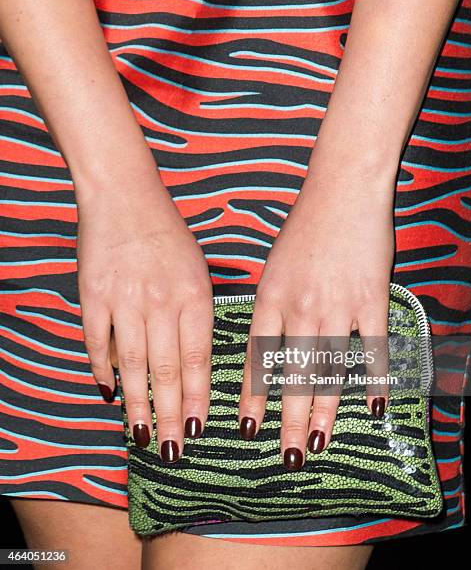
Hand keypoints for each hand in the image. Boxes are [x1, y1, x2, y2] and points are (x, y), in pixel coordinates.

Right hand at [77, 171, 212, 461]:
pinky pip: (97, 341)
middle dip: (169, 414)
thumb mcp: (198, 271)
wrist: (125, 197)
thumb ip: (197, 316)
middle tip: (171, 451)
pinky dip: (101, 369)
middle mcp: (161, 302)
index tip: (196, 429)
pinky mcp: (93, 295)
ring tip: (141, 435)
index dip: (196, 398)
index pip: (197, 359)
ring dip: (138, 403)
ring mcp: (125, 299)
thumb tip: (190, 366)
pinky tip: (108, 393)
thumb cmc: (169, 237)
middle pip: (166, 370)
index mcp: (194, 296)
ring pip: (132, 364)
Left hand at [239, 159, 395, 469]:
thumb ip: (269, 308)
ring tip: (320, 443)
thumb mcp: (272, 267)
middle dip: (289, 420)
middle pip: (293, 374)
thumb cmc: (304, 229)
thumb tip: (265, 350)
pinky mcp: (371, 298)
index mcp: (270, 299)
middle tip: (288, 457)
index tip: (248, 429)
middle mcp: (300, 308)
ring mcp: (337, 305)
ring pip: (330, 369)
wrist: (342, 192)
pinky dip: (374, 379)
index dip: (253, 396)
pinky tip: (375, 406)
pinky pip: (372, 348)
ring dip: (325, 410)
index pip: (258, 358)